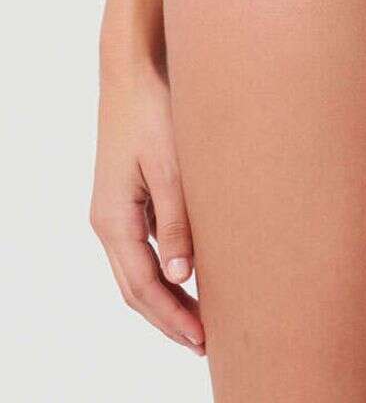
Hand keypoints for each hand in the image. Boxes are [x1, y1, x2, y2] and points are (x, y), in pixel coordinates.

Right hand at [90, 58, 204, 352]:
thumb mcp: (171, 167)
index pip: (144, 286)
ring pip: (140, 269)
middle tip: (205, 342)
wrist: (134, 73)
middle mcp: (110, 221)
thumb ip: (177, 221)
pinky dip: (167, 266)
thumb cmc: (153, 113)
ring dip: (168, 296)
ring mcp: (118, 209)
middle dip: (169, 318)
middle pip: (137, 287)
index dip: (173, 317)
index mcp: (114, 220)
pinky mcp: (131, 195)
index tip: (203, 340)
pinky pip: (146, 244)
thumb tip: (181, 277)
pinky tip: (193, 270)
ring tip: (201, 317)